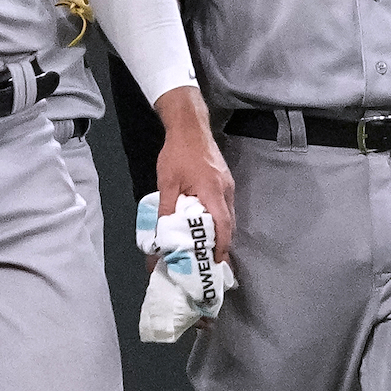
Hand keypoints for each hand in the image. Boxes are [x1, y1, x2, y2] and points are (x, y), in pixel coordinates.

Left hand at [153, 86, 234, 260]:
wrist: (189, 126)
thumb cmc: (177, 154)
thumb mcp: (166, 183)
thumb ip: (166, 210)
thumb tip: (161, 235)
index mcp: (213, 192)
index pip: (223, 226)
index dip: (221, 247)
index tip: (215, 263)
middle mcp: (226, 191)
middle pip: (229, 224)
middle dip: (221, 244)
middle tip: (209, 262)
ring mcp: (228, 185)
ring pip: (228, 215)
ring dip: (220, 232)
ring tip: (206, 248)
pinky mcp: (224, 181)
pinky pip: (224, 206)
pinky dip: (218, 219)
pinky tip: (206, 225)